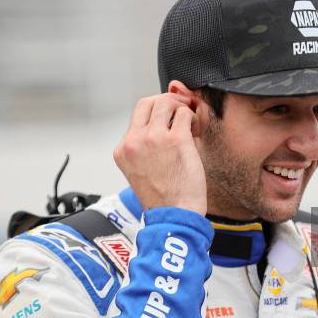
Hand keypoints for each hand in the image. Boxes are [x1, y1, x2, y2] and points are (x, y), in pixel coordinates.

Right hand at [113, 93, 206, 214]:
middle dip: (167, 102)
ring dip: (180, 108)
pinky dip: (192, 117)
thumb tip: (160, 124)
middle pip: (148, 102)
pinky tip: (195, 130)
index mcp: (123, 150)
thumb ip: (143, 147)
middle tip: (180, 111)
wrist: (174, 215)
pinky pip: (184, 113)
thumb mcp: (140, 170)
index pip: (137, 116)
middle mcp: (134, 141)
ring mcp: (154, 138)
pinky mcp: (176, 139)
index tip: (168, 119)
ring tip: (189, 123)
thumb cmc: (163, 198)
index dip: (156, 113)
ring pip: (166, 102)